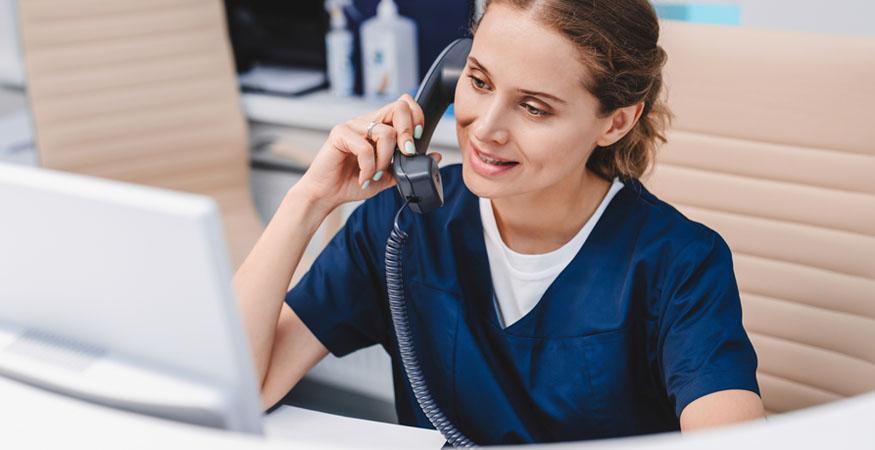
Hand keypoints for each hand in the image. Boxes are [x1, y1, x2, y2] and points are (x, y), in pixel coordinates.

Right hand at [296, 94, 442, 210]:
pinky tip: (363, 177)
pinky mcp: (339, 134)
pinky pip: (365, 147)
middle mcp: (367, 121)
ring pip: (385, 132)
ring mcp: (353, 126)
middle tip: (406, 154)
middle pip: (398, 107)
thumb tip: (435, 156)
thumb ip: (409, 166)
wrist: (327, 194)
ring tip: (375, 175)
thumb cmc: (353, 182)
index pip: (403, 105)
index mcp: (379, 126)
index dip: (416, 117)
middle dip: (408, 132)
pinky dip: (368, 167)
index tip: (417, 140)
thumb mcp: (388, 176)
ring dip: (385, 160)